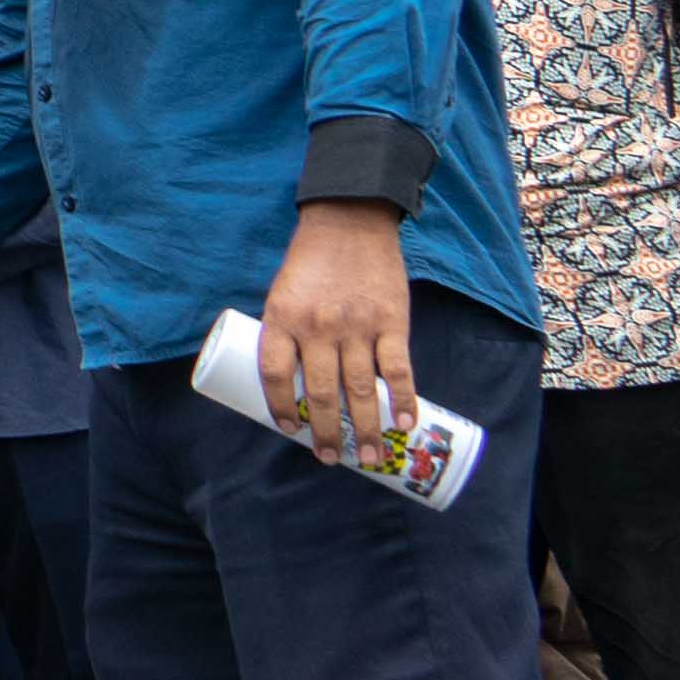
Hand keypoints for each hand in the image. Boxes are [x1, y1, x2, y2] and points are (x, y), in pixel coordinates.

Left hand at [258, 200, 419, 467]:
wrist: (349, 221)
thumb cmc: (311, 262)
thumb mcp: (283, 292)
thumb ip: (289, 332)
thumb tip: (296, 384)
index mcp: (282, 318)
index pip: (275, 375)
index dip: (280, 408)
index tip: (290, 431)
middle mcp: (318, 326)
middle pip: (321, 393)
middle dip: (327, 432)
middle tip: (330, 458)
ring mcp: (357, 326)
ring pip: (360, 389)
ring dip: (366, 429)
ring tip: (370, 457)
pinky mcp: (391, 321)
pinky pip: (398, 369)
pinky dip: (403, 400)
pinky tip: (404, 423)